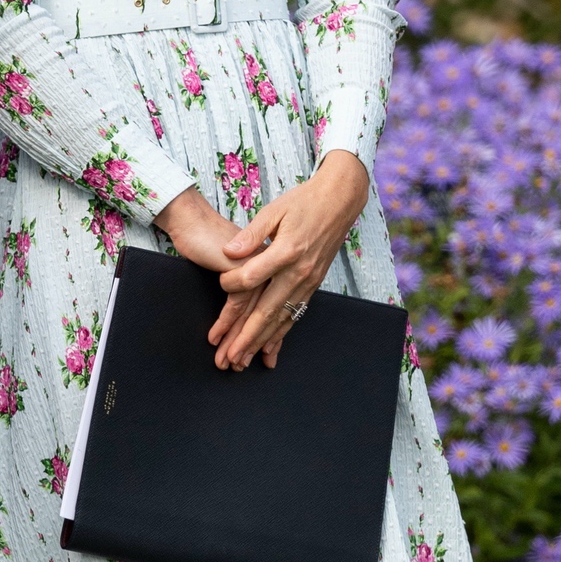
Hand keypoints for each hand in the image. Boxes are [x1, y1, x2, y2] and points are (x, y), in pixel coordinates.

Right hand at [154, 185, 265, 352]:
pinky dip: (224, 323)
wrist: (195, 220)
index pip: (275, 311)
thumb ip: (246, 286)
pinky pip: (235, 303)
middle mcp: (270, 273)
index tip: (261, 359)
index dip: (268, 339)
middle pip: (262, 318)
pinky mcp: (243, 268)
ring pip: (250, 315)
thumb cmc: (213, 242)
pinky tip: (215, 337)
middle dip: (249, 347)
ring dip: (235, 341)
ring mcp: (259, 271)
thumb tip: (249, 312)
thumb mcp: (234, 268)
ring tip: (225, 360)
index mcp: (273, 273)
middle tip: (237, 367)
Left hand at [208, 151, 369, 370]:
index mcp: (287, 251)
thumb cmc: (304, 202)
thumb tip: (229, 252)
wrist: (340, 201)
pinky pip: (296, 314)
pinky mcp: (314, 285)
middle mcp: (299, 272)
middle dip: (247, 336)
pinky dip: (282, 334)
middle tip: (230, 356)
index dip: (232, 282)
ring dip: (262, 342)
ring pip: (282, 319)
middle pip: (268, 311)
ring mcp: (309, 281)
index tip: (220, 283)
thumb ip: (252, 234)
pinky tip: (270, 347)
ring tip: (245, 360)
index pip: (252, 276)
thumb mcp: (274, 210)